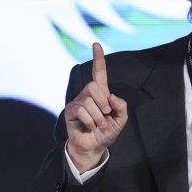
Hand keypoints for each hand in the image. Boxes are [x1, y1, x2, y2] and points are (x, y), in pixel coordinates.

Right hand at [64, 43, 127, 171]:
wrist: (95, 147)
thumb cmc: (107, 131)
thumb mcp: (121, 119)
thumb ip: (121, 106)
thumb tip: (111, 96)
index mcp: (101, 93)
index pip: (99, 73)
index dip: (98, 59)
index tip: (96, 44)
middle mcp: (88, 94)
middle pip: (94, 86)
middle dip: (103, 103)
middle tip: (105, 115)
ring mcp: (78, 102)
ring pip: (88, 101)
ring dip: (98, 117)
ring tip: (97, 125)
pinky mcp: (70, 111)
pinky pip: (81, 110)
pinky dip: (89, 121)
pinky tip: (88, 126)